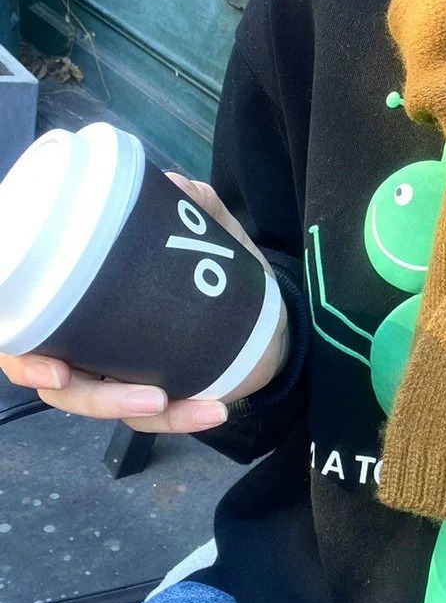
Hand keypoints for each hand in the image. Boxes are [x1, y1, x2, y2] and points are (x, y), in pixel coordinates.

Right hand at [0, 174, 288, 433]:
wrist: (264, 317)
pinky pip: (149, 417)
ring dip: (124, 408)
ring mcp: (110, 368)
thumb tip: (175, 185)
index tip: (49, 366)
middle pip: (48, 375)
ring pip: (96, 402)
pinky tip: (214, 409)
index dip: (19, 349)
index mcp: (73, 294)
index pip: (20, 322)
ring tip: (163, 400)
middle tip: (113, 390)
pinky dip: (179, 417)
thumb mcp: (207, 232)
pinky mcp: (147, 395)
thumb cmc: (213, 268)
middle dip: (79, 391)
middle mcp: (78, 335)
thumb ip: (194, 205)